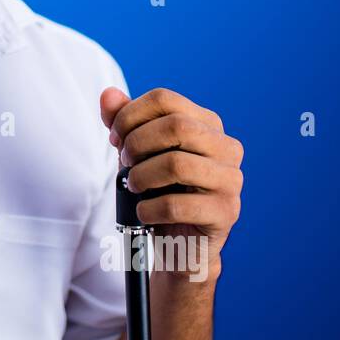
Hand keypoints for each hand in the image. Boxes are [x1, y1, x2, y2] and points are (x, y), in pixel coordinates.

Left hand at [100, 86, 242, 279]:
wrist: (178, 243)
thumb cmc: (159, 191)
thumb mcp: (138, 153)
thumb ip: (123, 122)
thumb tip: (108, 95)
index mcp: (207, 124)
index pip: (165, 99)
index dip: (130, 115)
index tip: (115, 138)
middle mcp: (227, 147)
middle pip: (175, 126)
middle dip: (137, 144)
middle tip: (125, 164)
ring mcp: (231, 180)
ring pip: (177, 164)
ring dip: (141, 177)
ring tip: (133, 187)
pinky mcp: (226, 213)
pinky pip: (177, 205)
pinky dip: (149, 209)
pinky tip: (144, 213)